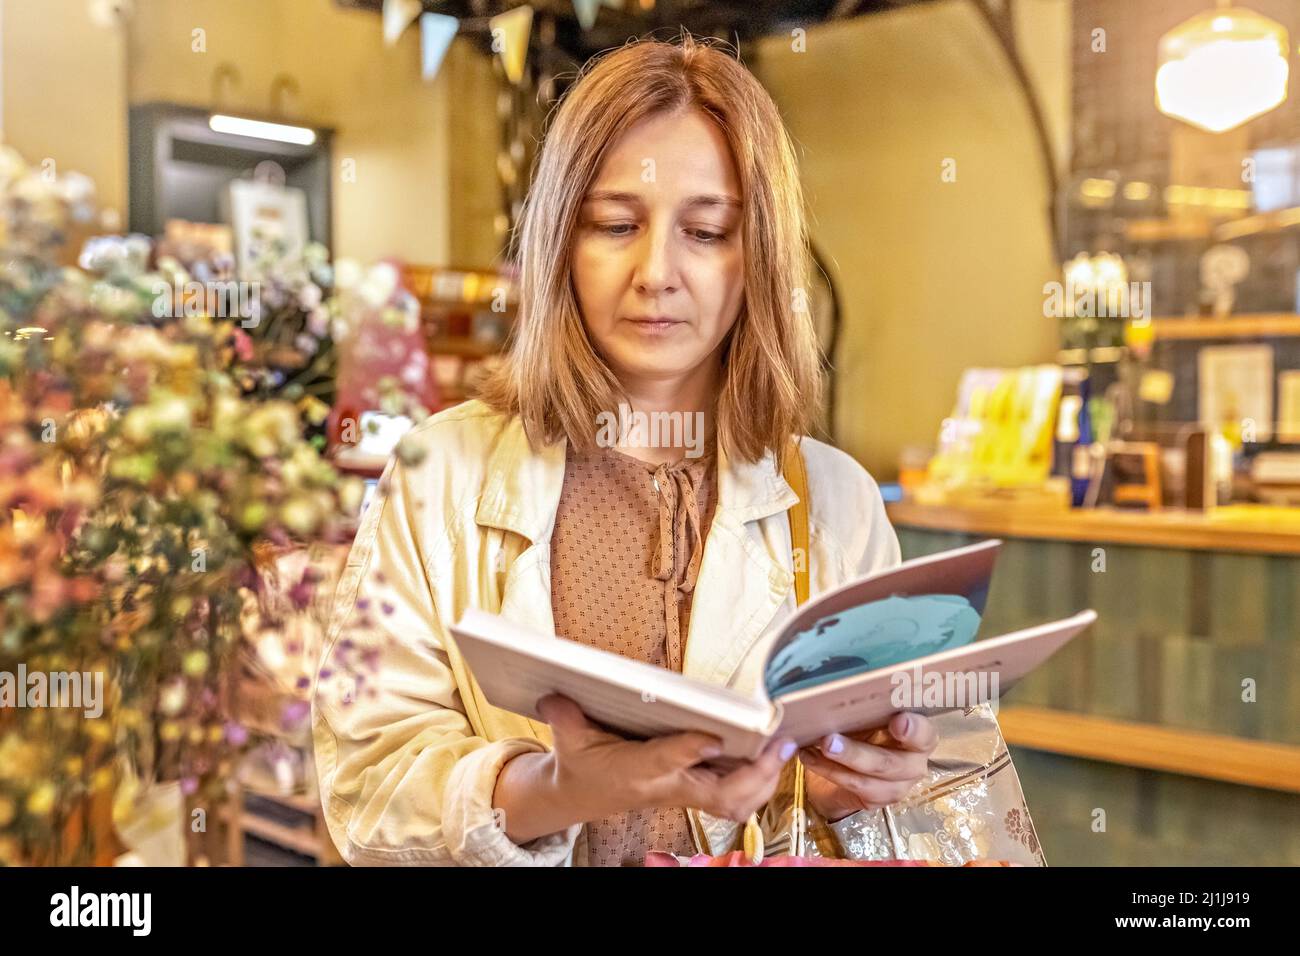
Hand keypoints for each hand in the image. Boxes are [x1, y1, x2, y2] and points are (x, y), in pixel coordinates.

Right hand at [537, 693, 795, 823]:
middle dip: (755, 774)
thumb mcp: (567, 739)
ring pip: (735, 802)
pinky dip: (761, 784)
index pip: (666, 761)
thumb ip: (565, 716)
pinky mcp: (695, 792)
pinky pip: (736, 800)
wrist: (582, 796)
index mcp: (636, 771)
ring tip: (785, 748)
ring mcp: (685, 793)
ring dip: (765, 780)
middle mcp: (668, 786)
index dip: (689, 750)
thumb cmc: (582, 764)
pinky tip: (775, 759)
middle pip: (721, 795)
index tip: (712, 736)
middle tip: (780, 743)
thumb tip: (554, 693)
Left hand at [799, 712, 937, 823]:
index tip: (898, 721)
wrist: (848, 764)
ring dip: (840, 763)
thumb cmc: (863, 729)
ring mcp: (898, 784)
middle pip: (891, 762)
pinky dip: (828, 771)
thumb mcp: (867, 714)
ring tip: (818, 748)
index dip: (914, 729)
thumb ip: (866, 707)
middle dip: (857, 752)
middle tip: (829, 740)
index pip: (924, 733)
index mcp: (919, 735)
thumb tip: (836, 691)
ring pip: (870, 778)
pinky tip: (809, 757)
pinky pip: (853, 787)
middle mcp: (914, 762)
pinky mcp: (878, 799)